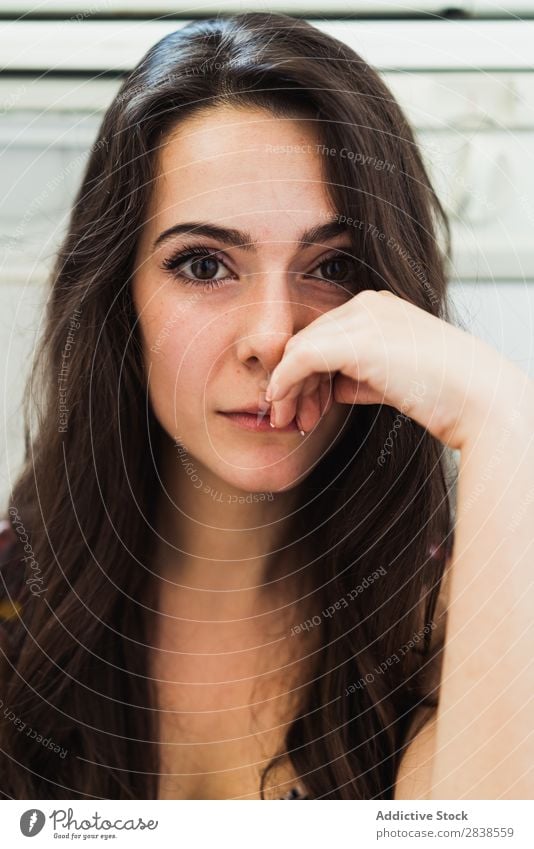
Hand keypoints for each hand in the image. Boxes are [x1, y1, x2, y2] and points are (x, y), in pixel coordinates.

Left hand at [265, 289, 533, 450]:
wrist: (478, 399)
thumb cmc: (445, 394)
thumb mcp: (393, 379)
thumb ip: (360, 376)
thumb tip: (330, 387)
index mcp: (379, 308)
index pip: (325, 336)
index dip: (306, 374)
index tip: (304, 408)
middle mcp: (368, 305)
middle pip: (308, 340)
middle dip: (293, 383)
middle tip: (287, 418)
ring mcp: (362, 319)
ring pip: (299, 349)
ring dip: (286, 387)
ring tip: (286, 420)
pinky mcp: (355, 341)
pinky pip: (300, 358)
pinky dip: (284, 382)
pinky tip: (279, 402)